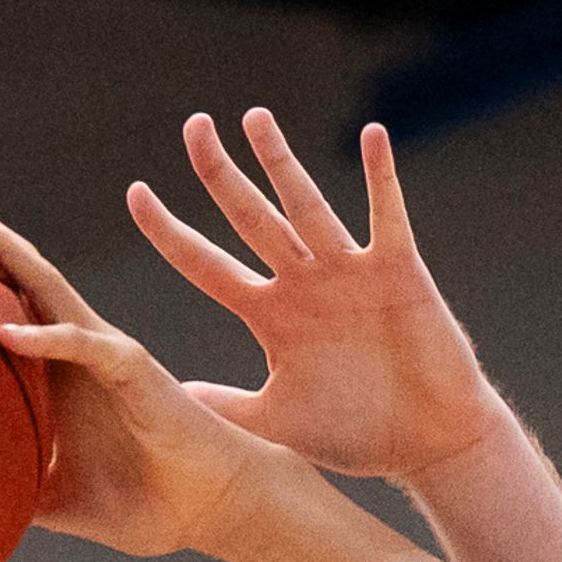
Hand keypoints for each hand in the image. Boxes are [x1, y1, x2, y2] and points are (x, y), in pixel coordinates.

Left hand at [0, 176, 288, 559]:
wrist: (212, 512)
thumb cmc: (143, 502)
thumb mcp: (54, 497)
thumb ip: (6, 485)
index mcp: (54, 366)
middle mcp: (76, 343)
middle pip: (16, 268)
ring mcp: (105, 350)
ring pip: (46, 284)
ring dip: (1, 247)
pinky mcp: (135, 370)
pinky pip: (84, 345)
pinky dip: (46, 337)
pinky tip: (5, 331)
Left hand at [131, 111, 504, 485]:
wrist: (425, 443)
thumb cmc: (356, 434)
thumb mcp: (276, 421)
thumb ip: (227, 405)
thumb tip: (172, 396)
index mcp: (270, 315)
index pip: (205, 264)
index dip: (169, 232)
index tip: (135, 193)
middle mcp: (302, 284)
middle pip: (248, 217)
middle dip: (219, 173)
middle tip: (193, 125)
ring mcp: (347, 273)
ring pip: (306, 205)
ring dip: (281, 163)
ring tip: (254, 118)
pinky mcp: (396, 273)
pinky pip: (386, 216)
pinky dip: (381, 177)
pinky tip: (371, 136)